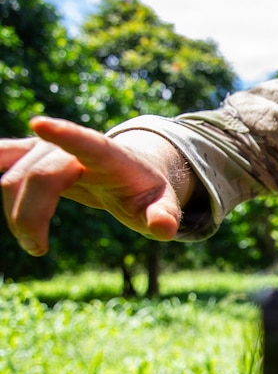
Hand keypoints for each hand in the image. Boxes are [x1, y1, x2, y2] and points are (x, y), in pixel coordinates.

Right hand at [0, 116, 190, 255]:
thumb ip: (165, 216)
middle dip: (30, 214)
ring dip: (14, 212)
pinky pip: (2, 158)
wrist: (130, 173)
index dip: (65, 134)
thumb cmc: (146, 193)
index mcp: (110, 156)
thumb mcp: (163, 206)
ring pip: (13, 176)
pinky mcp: (30, 154)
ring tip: (33, 244)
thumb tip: (164, 228)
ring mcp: (48, 148)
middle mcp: (73, 147)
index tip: (39, 124)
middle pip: (39, 175)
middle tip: (37, 249)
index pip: (87, 143)